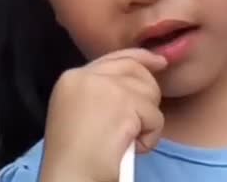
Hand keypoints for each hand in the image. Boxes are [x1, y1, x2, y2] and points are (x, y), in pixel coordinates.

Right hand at [39, 48, 166, 181]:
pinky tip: (131, 148)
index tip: (158, 62)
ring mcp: (105, 87)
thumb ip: (99, 91)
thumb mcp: (78, 111)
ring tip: (128, 139)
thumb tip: (133, 81)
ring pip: (149, 91)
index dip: (140, 58)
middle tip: (147, 113)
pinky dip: (150, 137)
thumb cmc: (73, 156)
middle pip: (135, 69)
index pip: (114, 57)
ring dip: (146, 119)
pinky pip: (155, 116)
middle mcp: (86, 75)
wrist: (69, 179)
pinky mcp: (124, 105)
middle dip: (148, 91)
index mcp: (71, 78)